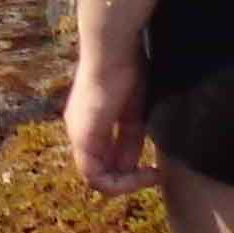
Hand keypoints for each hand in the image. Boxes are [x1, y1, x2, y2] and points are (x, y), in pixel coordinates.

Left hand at [66, 57, 155, 192]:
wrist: (114, 49)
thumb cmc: (128, 71)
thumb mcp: (132, 114)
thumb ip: (129, 140)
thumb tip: (129, 167)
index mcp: (90, 125)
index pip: (104, 162)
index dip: (129, 173)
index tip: (154, 170)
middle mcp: (80, 133)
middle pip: (100, 173)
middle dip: (129, 180)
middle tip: (153, 175)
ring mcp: (79, 135)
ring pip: (96, 178)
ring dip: (125, 183)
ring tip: (150, 175)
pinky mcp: (84, 136)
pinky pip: (94, 174)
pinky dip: (117, 181)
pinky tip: (140, 173)